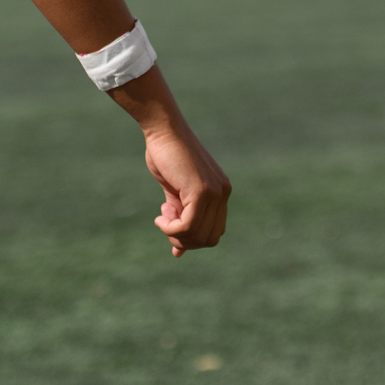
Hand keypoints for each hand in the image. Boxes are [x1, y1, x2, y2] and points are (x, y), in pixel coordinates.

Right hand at [143, 118, 230, 255]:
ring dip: (174, 234)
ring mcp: (215, 192)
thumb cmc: (167, 158)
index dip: (192, 238)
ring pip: (198, 235)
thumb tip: (178, 254)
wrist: (163, 131)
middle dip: (183, 240)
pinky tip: (161, 216)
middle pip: (208, 239)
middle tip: (166, 222)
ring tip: (163, 216)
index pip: (214, 233)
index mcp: (221, 193)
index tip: (171, 226)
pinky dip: (170, 229)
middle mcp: (223, 193)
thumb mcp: (175, 195)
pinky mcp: (202, 191)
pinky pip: (187, 226)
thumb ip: (180, 220)